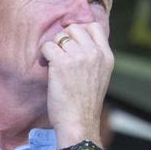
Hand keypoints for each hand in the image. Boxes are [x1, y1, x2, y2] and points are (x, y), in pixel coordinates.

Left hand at [41, 22, 113, 144]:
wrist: (79, 122)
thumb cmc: (86, 104)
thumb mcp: (101, 76)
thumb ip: (94, 58)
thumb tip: (77, 42)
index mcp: (106, 56)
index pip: (94, 27)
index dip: (80, 31)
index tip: (72, 42)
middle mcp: (95, 53)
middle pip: (75, 28)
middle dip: (64, 38)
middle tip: (60, 54)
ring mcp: (79, 57)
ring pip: (60, 36)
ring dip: (53, 48)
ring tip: (52, 62)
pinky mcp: (62, 63)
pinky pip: (47, 46)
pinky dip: (43, 55)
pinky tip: (46, 66)